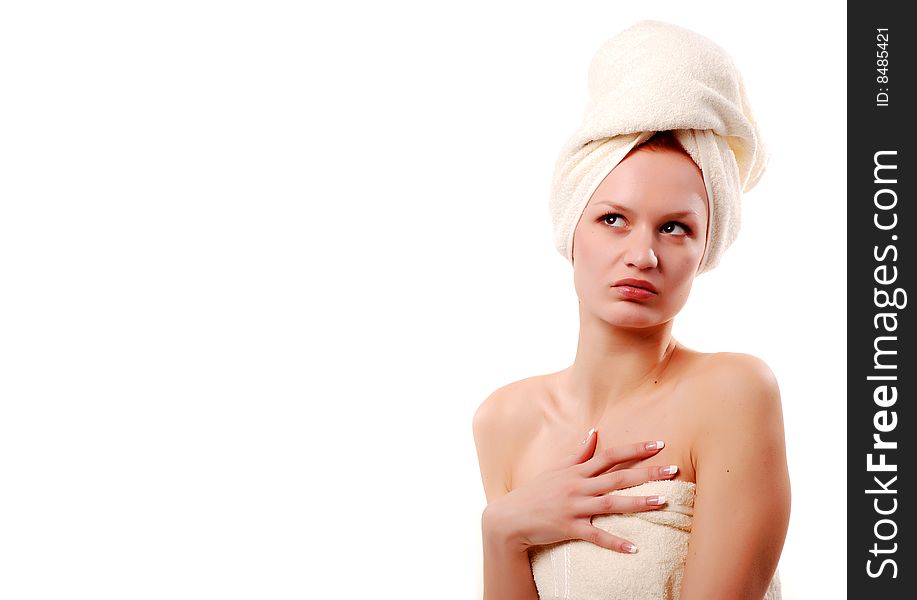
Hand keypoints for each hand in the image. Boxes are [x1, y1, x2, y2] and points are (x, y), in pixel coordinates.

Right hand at [485, 429, 677, 553]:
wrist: (510, 517)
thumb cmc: (534, 492)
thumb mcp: (555, 469)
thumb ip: (578, 453)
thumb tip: (594, 433)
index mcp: (576, 471)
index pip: (610, 455)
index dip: (635, 449)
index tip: (659, 444)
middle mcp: (578, 486)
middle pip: (617, 477)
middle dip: (647, 472)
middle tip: (673, 470)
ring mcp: (574, 507)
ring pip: (611, 504)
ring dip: (637, 502)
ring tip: (662, 502)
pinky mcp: (569, 528)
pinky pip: (596, 536)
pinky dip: (615, 542)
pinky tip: (634, 548)